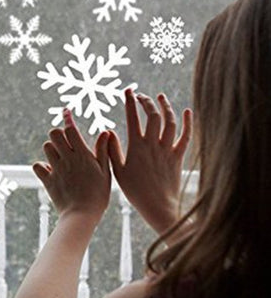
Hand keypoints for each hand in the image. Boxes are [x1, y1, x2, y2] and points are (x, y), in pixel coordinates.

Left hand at [32, 108, 110, 222]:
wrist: (82, 216)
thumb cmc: (98, 195)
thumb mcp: (105, 172)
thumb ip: (103, 151)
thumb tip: (105, 132)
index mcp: (82, 155)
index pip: (70, 130)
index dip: (67, 119)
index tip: (66, 111)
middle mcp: (67, 159)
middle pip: (54, 134)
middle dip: (58, 134)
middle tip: (65, 142)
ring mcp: (56, 169)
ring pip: (47, 147)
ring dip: (52, 149)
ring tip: (60, 157)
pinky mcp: (47, 180)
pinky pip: (38, 166)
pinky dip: (41, 167)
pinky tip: (50, 171)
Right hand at [107, 88, 192, 233]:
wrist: (159, 207)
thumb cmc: (135, 192)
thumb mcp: (118, 171)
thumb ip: (112, 150)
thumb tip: (109, 132)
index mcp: (136, 146)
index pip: (133, 118)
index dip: (130, 102)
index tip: (128, 91)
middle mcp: (153, 144)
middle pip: (153, 116)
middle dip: (147, 102)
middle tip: (141, 96)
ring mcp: (167, 149)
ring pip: (169, 122)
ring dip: (165, 107)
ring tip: (160, 97)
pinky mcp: (178, 157)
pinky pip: (186, 136)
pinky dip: (187, 123)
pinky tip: (187, 111)